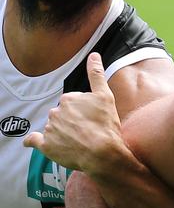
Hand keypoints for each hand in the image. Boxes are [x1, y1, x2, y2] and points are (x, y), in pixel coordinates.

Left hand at [23, 53, 125, 174]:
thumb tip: (94, 55)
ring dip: (63, 132)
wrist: (101, 152)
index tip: (93, 118)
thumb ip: (97, 74)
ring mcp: (50, 128)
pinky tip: (36, 142)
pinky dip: (34, 141)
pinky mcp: (46, 145)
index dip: (85, 110)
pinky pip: (35, 140)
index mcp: (69, 98)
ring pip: (54, 127)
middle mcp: (56, 111)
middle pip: (63, 114)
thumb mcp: (106, 96)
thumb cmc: (105, 126)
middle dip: (73, 120)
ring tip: (79, 141)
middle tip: (88, 130)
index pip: (74, 102)